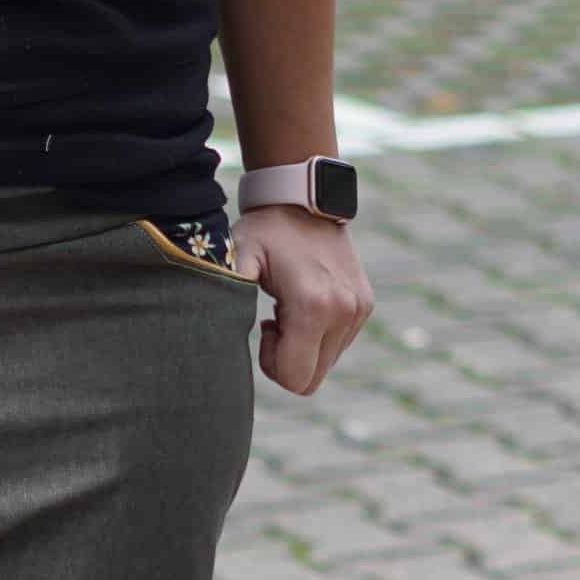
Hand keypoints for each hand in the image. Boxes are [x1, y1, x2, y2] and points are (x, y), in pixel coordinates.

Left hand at [231, 205, 374, 395]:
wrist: (304, 199)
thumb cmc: (264, 232)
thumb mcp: (238, 259)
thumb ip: (227, 295)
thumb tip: (214, 331)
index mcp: (313, 306)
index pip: (295, 379)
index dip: (272, 366)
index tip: (264, 329)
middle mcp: (343, 311)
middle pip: (311, 380)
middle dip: (286, 361)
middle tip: (274, 322)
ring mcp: (358, 309)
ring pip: (325, 365)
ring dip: (301, 347)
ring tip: (288, 309)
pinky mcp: (364, 305)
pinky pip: (337, 346)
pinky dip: (317, 336)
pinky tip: (303, 304)